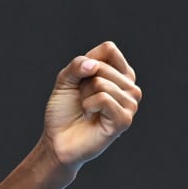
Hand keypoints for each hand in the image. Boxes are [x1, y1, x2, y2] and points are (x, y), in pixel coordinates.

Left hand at [42, 41, 140, 171]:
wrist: (57, 139)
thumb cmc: (64, 110)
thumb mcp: (66, 80)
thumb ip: (77, 65)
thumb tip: (92, 65)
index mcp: (120, 75)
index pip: (109, 49)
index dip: (87, 61)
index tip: (81, 79)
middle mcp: (130, 88)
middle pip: (103, 66)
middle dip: (83, 82)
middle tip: (83, 99)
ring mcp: (130, 105)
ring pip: (102, 83)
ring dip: (85, 96)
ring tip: (87, 109)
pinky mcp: (125, 120)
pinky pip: (103, 98)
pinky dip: (88, 105)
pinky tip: (90, 116)